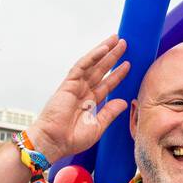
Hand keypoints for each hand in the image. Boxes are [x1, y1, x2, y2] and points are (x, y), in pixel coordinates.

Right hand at [25, 35, 130, 161]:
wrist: (54, 142)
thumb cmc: (71, 139)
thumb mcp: (97, 126)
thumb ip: (109, 113)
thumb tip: (123, 101)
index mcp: (89, 102)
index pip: (106, 84)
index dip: (117, 74)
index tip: (128, 64)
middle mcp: (82, 91)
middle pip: (100, 70)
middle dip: (113, 57)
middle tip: (124, 44)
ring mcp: (75, 86)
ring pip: (92, 64)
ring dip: (104, 51)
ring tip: (116, 40)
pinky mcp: (67, 84)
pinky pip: (81, 66)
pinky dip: (92, 57)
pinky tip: (103, 49)